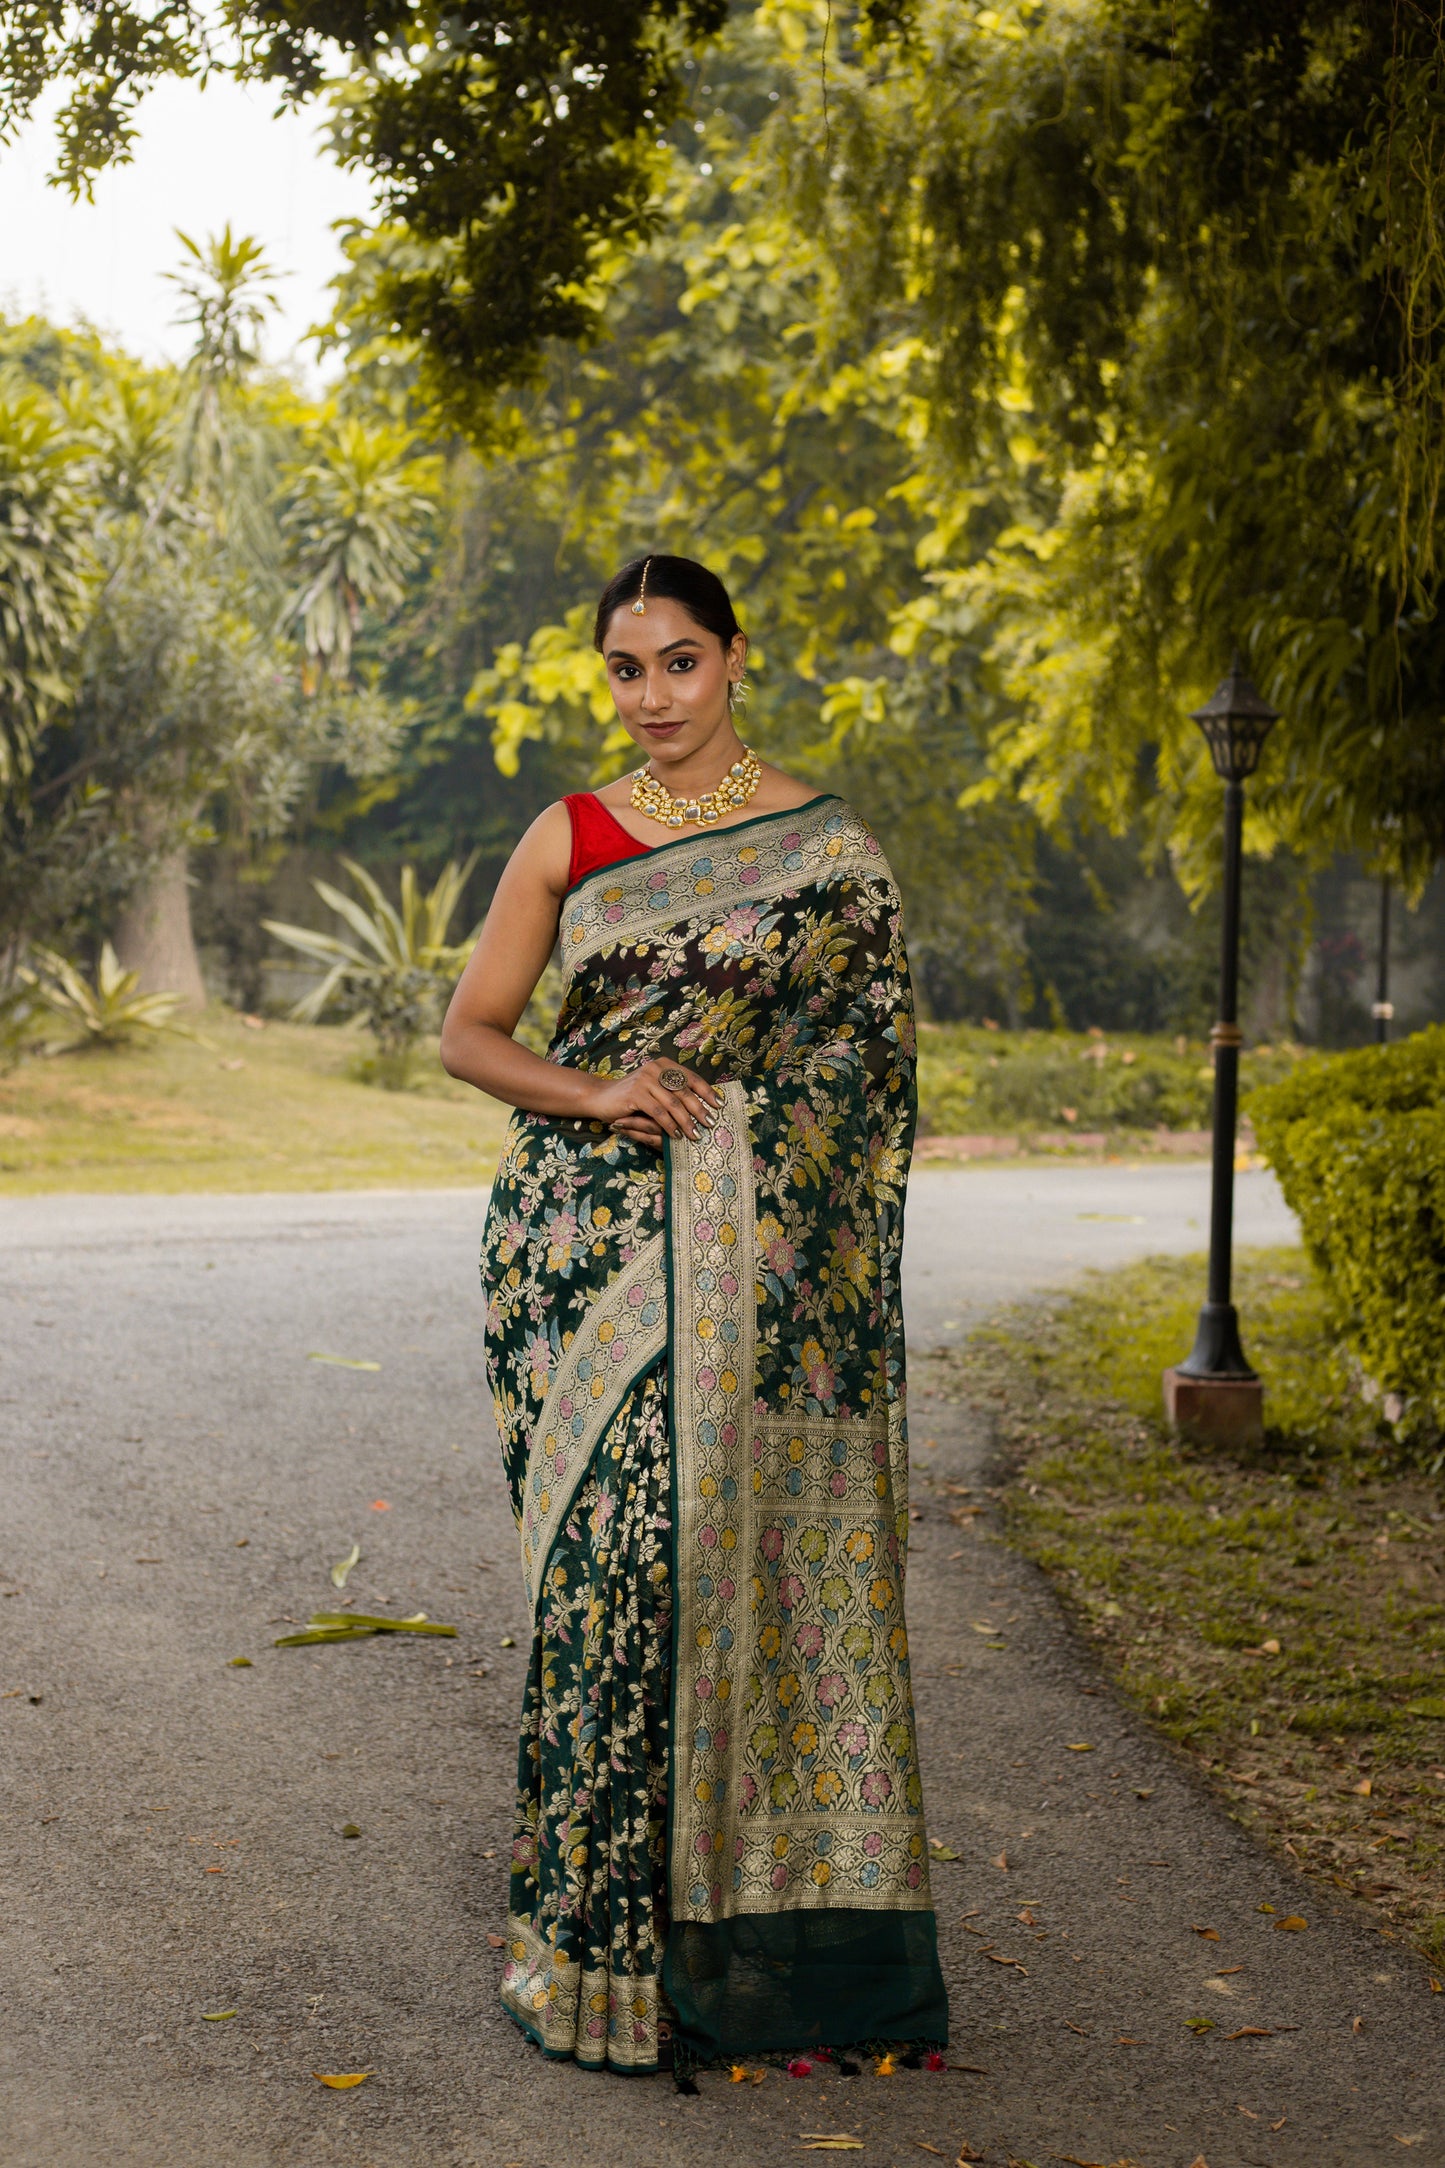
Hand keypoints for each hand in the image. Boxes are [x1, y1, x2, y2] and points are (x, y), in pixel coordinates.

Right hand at [587, 1057, 721, 1150]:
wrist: (601, 1097)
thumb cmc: (632, 1097)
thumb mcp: (655, 1089)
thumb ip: (674, 1092)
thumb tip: (704, 1105)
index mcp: (664, 1065)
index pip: (691, 1078)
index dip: (707, 1091)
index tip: (720, 1105)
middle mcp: (655, 1069)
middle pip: (685, 1091)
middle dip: (700, 1110)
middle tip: (711, 1123)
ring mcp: (645, 1080)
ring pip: (673, 1104)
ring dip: (687, 1122)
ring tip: (696, 1135)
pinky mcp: (635, 1094)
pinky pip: (659, 1113)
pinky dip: (670, 1126)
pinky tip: (677, 1135)